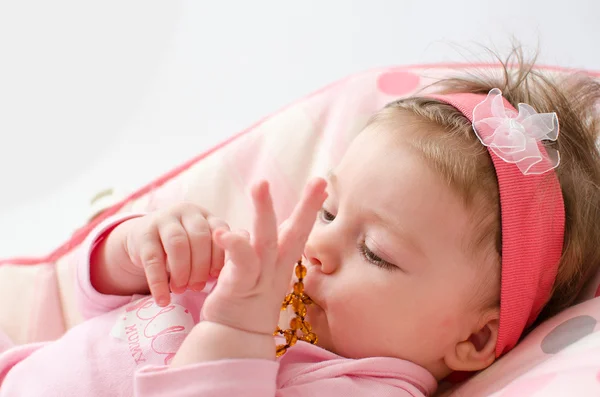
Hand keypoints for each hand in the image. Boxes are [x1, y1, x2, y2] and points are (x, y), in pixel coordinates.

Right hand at [119, 203, 229, 305]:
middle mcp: (185, 212)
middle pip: (199, 237)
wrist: (142, 242)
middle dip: (201, 266)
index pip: (219, 231)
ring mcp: (163, 219)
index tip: (218, 277)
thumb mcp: (201, 245)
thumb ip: (218, 252)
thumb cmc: (182, 249)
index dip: (220, 256)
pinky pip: (153, 259)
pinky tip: (163, 300)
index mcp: (204, 215)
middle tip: (197, 287)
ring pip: (178, 244)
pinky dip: (159, 283)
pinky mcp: (142, 234)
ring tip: (181, 290)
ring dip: (182, 271)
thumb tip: (232, 262)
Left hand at [201, 178, 326, 335]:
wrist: (235, 335)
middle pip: (295, 233)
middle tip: (319, 181)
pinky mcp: (239, 287)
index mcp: (281, 260)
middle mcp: (276, 267)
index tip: (323, 183)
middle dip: (307, 206)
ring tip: (261, 184)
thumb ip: (268, 242)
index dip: (310, 207)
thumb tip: (276, 219)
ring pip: (266, 241)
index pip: (299, 229)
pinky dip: (233, 246)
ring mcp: (260, 277)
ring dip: (264, 211)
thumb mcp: (263, 265)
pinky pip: (240, 263)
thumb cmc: (247, 294)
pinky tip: (221, 232)